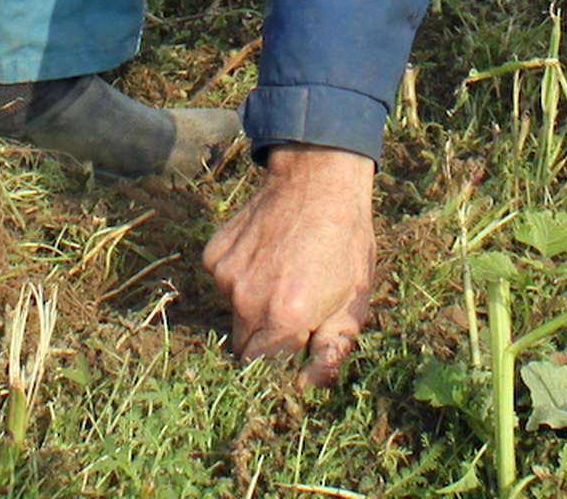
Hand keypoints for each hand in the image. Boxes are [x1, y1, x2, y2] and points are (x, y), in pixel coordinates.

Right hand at [203, 145, 376, 386]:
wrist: (317, 181)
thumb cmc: (344, 243)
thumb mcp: (353, 302)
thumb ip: (330, 351)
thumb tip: (306, 386)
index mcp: (284, 317)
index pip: (262, 368)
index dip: (278, 362)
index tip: (293, 346)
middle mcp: (247, 300)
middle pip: (243, 344)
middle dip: (265, 337)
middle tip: (290, 309)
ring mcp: (226, 276)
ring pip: (233, 312)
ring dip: (252, 305)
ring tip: (281, 274)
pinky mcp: (213, 255)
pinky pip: (223, 283)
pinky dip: (240, 278)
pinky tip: (265, 255)